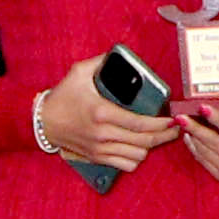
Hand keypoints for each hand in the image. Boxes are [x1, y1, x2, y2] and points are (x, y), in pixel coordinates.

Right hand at [33, 55, 173, 173]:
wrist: (43, 122)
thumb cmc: (62, 97)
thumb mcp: (79, 72)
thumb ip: (101, 62)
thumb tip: (119, 53)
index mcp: (102, 112)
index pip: (140, 124)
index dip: (161, 124)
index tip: (172, 118)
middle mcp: (103, 134)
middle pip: (144, 141)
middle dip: (164, 136)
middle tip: (175, 128)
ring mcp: (100, 149)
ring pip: (137, 155)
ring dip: (151, 146)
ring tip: (159, 136)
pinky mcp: (97, 158)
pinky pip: (126, 165)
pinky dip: (136, 158)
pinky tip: (140, 147)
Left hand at [173, 103, 218, 183]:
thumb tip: (211, 103)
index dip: (216, 117)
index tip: (202, 107)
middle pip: (213, 141)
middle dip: (194, 128)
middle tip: (180, 116)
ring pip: (204, 151)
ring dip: (191, 135)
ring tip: (183, 123)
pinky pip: (202, 159)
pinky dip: (193, 146)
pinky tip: (189, 135)